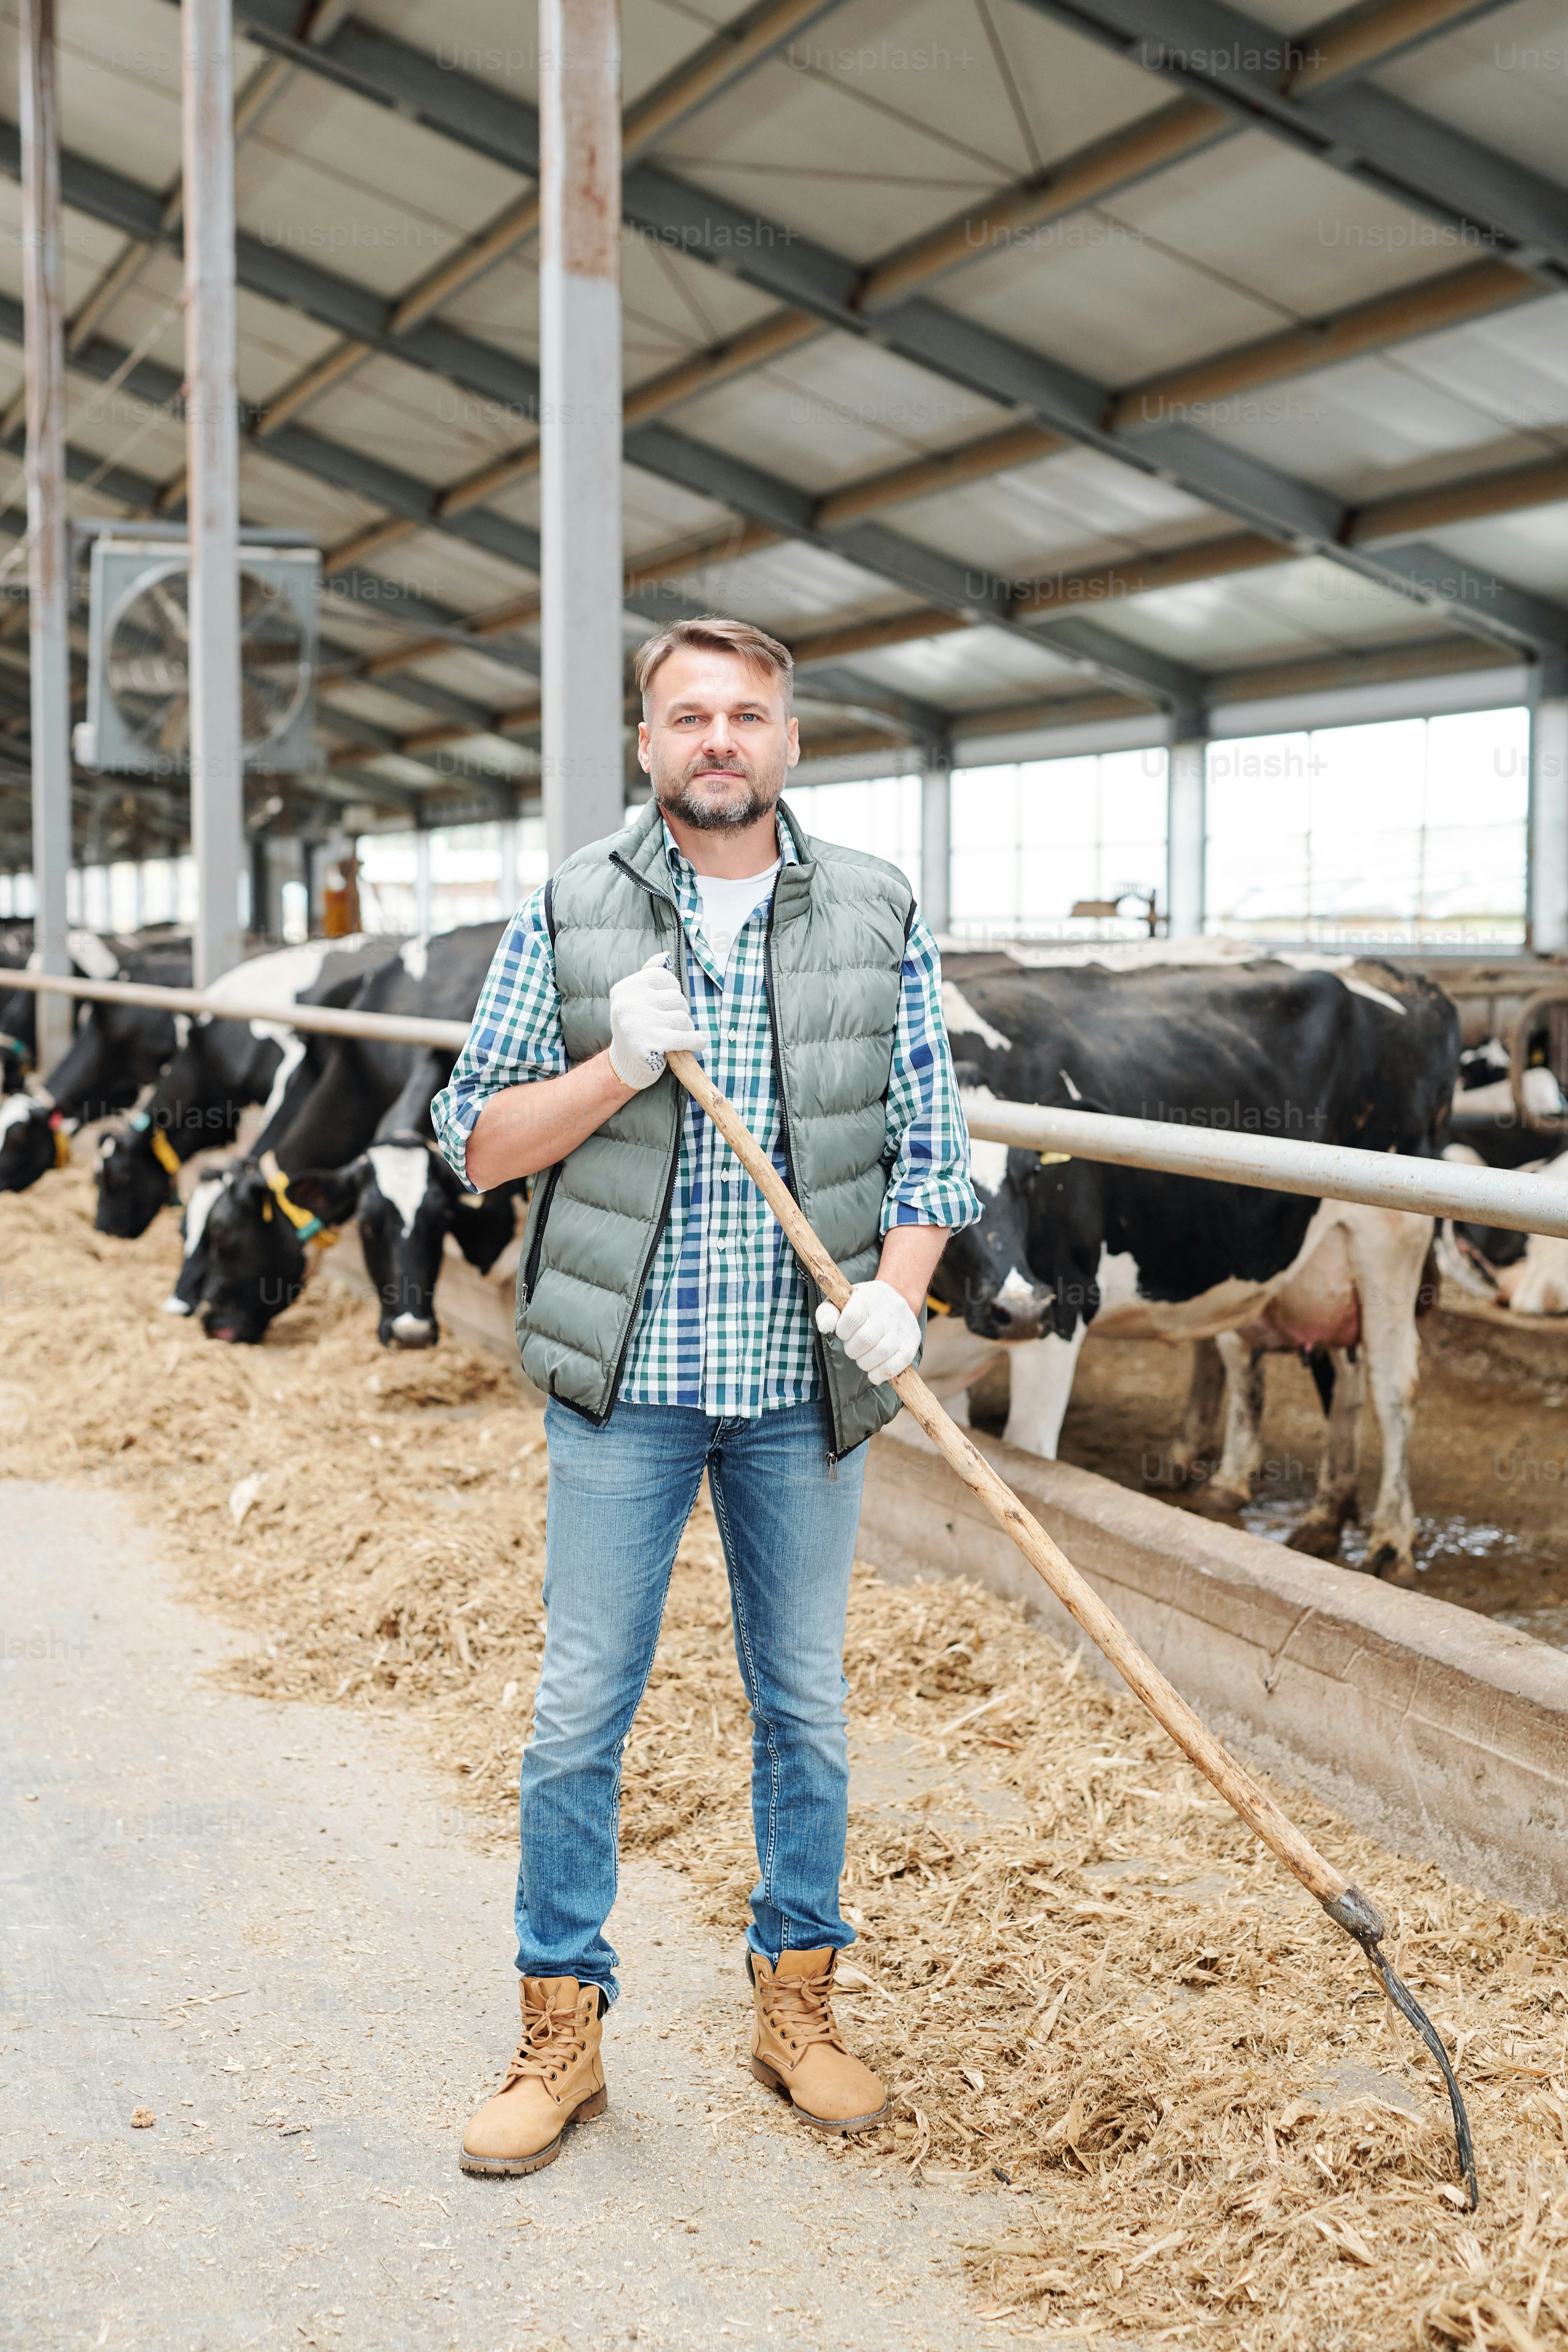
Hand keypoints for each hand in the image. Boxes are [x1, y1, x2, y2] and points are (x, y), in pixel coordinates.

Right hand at [608, 953, 702, 1089]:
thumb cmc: (636, 1028)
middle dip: (681, 1011)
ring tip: (677, 1035)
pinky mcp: (648, 1044)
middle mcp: (628, 1004)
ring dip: (686, 1028)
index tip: (671, 1002)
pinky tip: (699, 1042)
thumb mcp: (637, 998)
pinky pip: (684, 1037)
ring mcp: (637, 1024)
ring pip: (682, 1018)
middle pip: (676, 998)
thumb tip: (665, 956)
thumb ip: (649, 975)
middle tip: (673, 1023)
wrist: (624, 1064)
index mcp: (625, 989)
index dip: (673, 988)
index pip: (662, 976)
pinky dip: (696, 1040)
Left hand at [815, 1281, 920, 1383]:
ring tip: (863, 1357)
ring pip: (880, 1353)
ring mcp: (901, 1329)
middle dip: (852, 1349)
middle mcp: (888, 1312)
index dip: (843, 1331)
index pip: (852, 1318)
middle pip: (865, 1339)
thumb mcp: (841, 1300)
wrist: (896, 1297)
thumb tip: (826, 1327)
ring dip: (865, 1362)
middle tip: (854, 1347)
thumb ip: (827, 1312)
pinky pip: (895, 1366)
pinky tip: (873, 1371)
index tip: (844, 1332)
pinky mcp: (911, 1345)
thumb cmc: (862, 1303)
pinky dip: (880, 1373)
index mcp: (868, 1297)